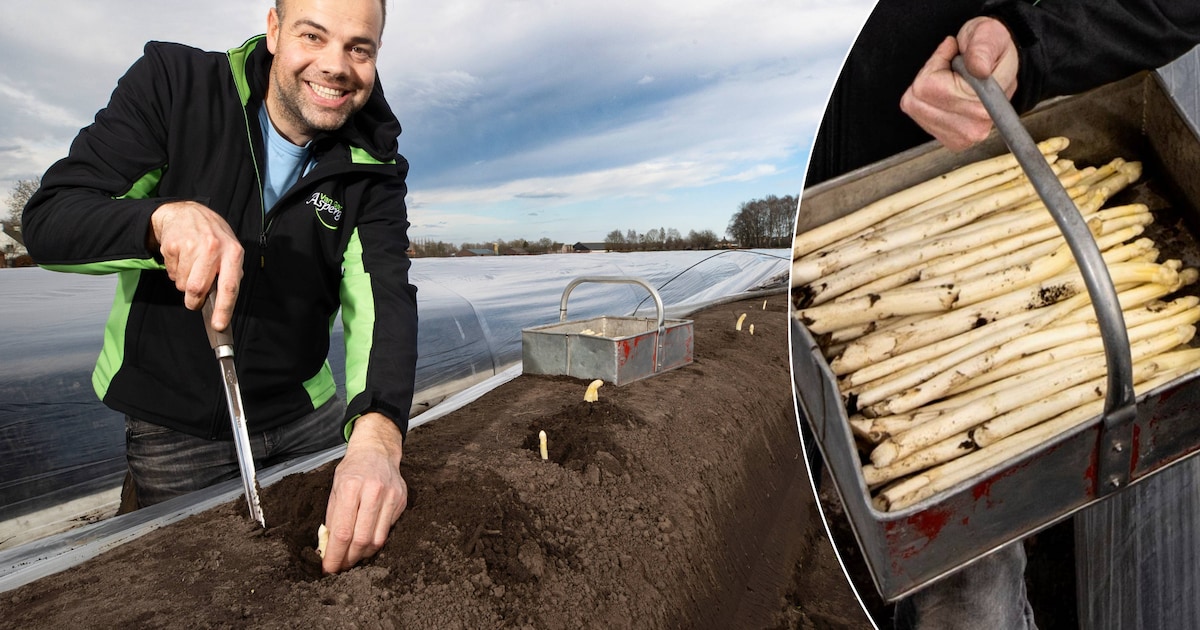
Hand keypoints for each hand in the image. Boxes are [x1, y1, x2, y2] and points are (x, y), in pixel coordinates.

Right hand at [148, 200, 242, 329]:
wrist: (186, 213)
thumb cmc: (212, 237)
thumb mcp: (230, 250)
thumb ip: (230, 274)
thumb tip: (225, 303)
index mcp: (233, 252)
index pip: (229, 286)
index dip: (224, 309)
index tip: (218, 325)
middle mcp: (214, 248)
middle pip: (197, 289)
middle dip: (193, 300)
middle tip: (193, 299)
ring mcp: (191, 245)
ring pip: (182, 284)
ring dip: (183, 283)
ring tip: (190, 267)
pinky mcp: (173, 245)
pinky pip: (171, 272)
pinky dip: (175, 271)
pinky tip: (181, 258)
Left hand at [322, 412, 407, 573]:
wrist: (377, 450)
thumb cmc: (353, 470)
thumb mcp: (335, 489)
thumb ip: (333, 518)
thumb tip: (327, 548)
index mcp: (351, 486)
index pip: (342, 532)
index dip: (334, 555)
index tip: (328, 568)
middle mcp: (373, 490)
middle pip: (361, 539)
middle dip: (349, 559)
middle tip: (340, 568)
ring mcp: (391, 496)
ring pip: (378, 539)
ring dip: (363, 554)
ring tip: (352, 558)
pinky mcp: (401, 501)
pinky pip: (387, 530)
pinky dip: (375, 541)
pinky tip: (366, 542)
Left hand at [900, 17, 1019, 150]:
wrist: (998, 61)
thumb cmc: (992, 47)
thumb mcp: (989, 34)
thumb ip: (983, 49)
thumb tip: (978, 69)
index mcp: (985, 105)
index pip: (931, 87)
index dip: (937, 64)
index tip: (954, 53)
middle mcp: (974, 128)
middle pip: (918, 96)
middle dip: (930, 73)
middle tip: (953, 66)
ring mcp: (961, 137)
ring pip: (914, 104)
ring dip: (927, 85)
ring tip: (950, 77)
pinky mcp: (948, 139)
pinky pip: (915, 111)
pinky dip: (924, 97)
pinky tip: (945, 91)